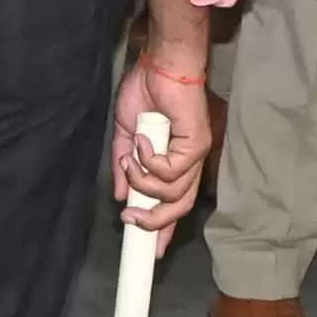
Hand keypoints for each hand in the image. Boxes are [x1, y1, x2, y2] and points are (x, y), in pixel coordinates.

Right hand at [114, 59, 213, 232]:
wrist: (159, 65)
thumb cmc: (146, 93)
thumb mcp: (127, 136)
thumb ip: (124, 167)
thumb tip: (119, 195)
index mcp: (176, 163)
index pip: (175, 205)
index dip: (163, 230)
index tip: (149, 251)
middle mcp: (190, 163)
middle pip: (180, 209)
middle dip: (153, 222)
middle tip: (128, 218)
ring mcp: (197, 155)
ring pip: (173, 194)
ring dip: (142, 182)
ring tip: (128, 160)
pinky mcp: (197, 144)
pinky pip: (171, 172)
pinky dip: (149, 161)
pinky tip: (143, 141)